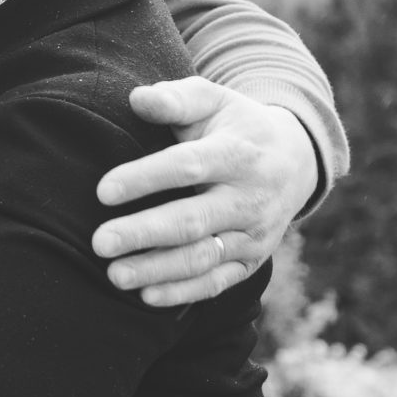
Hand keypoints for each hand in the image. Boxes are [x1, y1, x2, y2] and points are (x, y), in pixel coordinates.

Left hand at [92, 80, 318, 306]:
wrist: (296, 161)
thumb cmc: (237, 127)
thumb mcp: (214, 101)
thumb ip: (176, 99)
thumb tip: (137, 99)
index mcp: (238, 153)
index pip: (187, 166)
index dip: (145, 178)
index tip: (102, 191)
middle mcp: (249, 198)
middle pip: (193, 220)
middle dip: (145, 233)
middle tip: (100, 242)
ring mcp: (254, 234)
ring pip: (203, 257)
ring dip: (158, 270)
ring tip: (114, 275)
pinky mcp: (251, 261)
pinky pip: (217, 282)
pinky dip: (184, 293)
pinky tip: (147, 297)